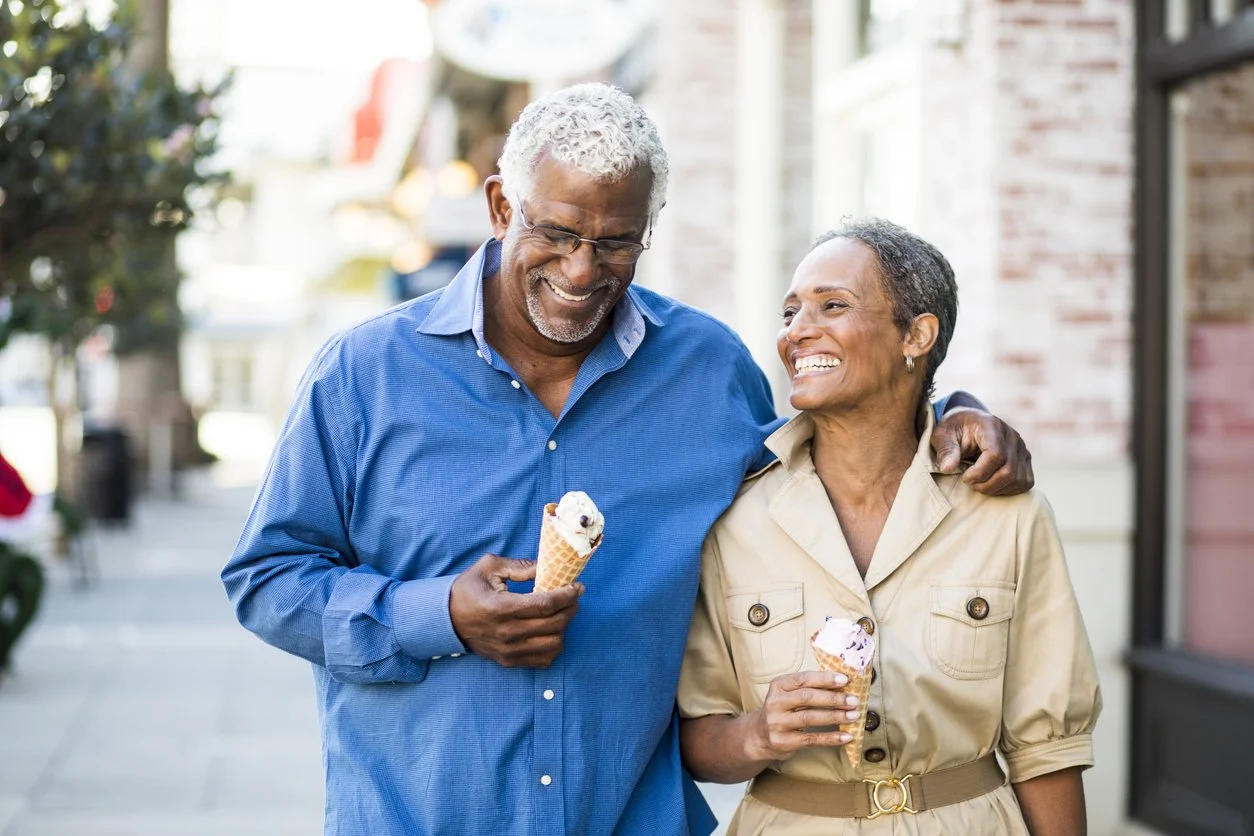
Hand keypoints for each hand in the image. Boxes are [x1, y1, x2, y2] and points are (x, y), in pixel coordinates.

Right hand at [448, 553, 582, 667]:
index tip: (577, 587)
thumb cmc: (468, 590)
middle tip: (573, 597)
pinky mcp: (508, 661)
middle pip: (554, 624)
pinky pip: (543, 660)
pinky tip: (551, 631)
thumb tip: (547, 568)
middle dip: (571, 608)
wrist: (446, 619)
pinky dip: (554, 646)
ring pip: (553, 644)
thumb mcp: (489, 567)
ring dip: (564, 627)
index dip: (567, 595)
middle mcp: (507, 632)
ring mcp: (508, 650)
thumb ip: (520, 566)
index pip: (545, 604)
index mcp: (501, 608)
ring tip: (562, 613)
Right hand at [745, 671, 859, 762]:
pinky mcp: (783, 742)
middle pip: (807, 698)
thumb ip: (810, 688)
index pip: (803, 679)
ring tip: (853, 716)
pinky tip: (846, 736)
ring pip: (810, 718)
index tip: (844, 680)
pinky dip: (831, 738)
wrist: (759, 735)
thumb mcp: (789, 694)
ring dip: (835, 716)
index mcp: (778, 685)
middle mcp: (775, 703)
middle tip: (853, 700)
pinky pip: (811, 739)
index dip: (824, 679)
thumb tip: (843, 684)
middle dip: (833, 698)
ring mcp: (777, 723)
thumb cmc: (783, 710)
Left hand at [932, 407, 1033, 495]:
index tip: (964, 477)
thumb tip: (948, 468)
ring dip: (996, 489)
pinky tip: (991, 485)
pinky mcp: (1025, 460)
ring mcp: (1022, 448)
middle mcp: (1012, 436)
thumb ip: (946, 450)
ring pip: (1018, 479)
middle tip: (969, 483)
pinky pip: (1025, 482)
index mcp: (991, 426)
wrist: (969, 424)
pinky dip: (1008, 490)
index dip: (980, 472)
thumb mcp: (943, 435)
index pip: (996, 455)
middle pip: (1008, 471)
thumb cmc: (954, 430)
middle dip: (986, 484)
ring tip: (978, 484)